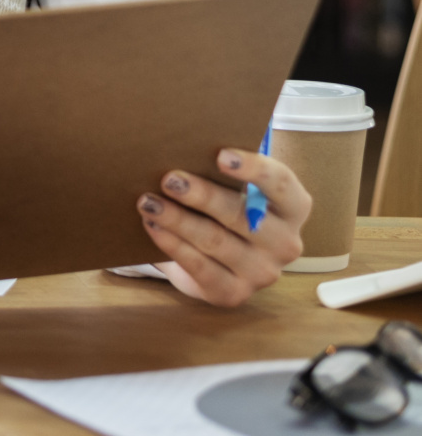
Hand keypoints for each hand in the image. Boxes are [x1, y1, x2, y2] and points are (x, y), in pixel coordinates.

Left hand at [137, 147, 311, 306]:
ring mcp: (262, 272)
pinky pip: (200, 267)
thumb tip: (181, 149)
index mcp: (293, 207)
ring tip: (148, 202)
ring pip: (215, 241)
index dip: (254, 168)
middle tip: (169, 179)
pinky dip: (173, 245)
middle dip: (202, 195)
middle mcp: (285, 243)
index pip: (280, 183)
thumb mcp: (232, 189)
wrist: (220, 261)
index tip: (220, 155)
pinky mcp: (234, 293)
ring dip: (178, 219)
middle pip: (241, 215)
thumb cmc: (226, 209)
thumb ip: (219, 172)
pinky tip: (152, 226)